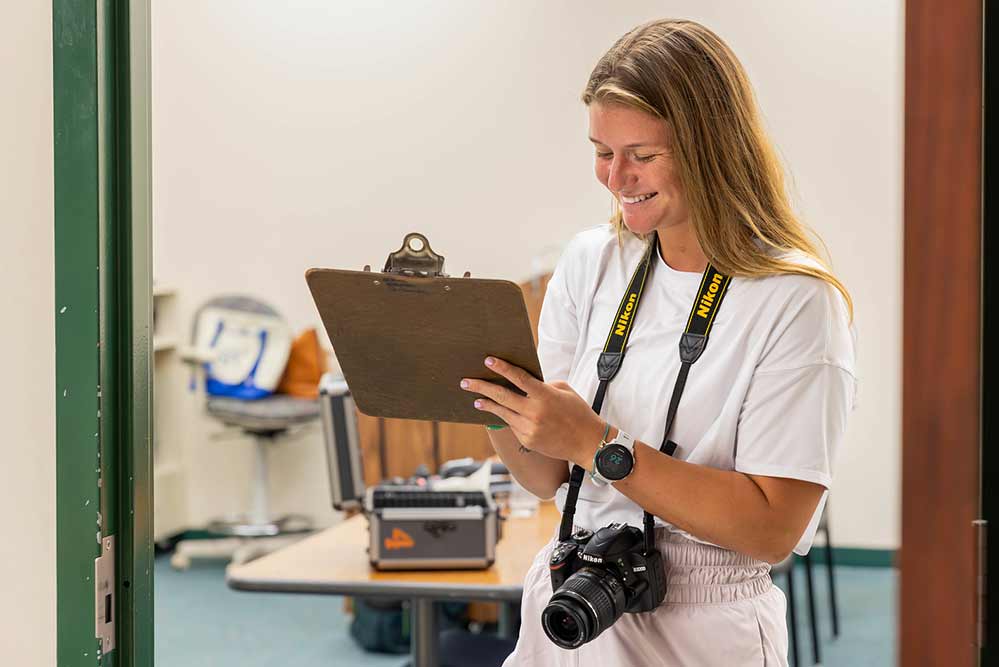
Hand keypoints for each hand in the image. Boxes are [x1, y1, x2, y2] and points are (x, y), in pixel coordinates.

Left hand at [460, 356, 604, 466]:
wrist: (588, 443)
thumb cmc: (578, 413)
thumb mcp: (565, 391)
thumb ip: (543, 385)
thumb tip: (524, 383)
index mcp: (545, 396)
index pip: (518, 378)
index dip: (502, 368)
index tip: (488, 360)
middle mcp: (534, 412)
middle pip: (501, 396)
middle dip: (481, 387)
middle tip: (466, 382)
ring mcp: (529, 428)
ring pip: (502, 413)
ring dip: (487, 405)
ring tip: (475, 399)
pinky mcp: (527, 441)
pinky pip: (512, 425)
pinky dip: (505, 417)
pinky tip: (498, 413)